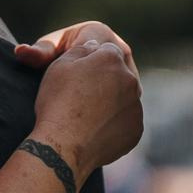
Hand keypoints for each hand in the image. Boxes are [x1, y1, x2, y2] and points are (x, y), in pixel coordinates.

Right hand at [22, 21, 142, 177]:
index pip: (106, 51)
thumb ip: (81, 49)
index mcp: (112, 58)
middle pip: (119, 74)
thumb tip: (94, 46)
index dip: (91, 61)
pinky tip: (95, 128)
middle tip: (83, 94)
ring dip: (112, 101)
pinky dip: (114, 123)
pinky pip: (126, 120)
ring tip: (88, 113)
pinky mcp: (135, 130)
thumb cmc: (57, 102)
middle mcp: (130, 79)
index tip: (80, 74)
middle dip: (105, 79)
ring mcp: (135, 106)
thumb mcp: (60, 65)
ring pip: (124, 97)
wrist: (62, 146)